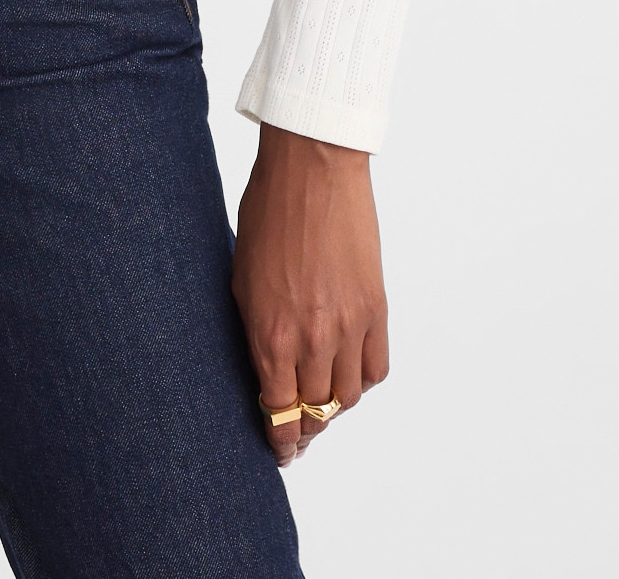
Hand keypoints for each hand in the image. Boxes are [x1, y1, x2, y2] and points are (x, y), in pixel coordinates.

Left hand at [231, 125, 388, 467]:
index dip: (280, 440)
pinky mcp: (377, 308)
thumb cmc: (268, 212)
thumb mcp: (241, 278)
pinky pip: (376, 369)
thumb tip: (264, 371)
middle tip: (297, 429)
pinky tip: (348, 373)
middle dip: (304, 427)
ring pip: (348, 397)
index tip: (279, 450)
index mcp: (272, 334)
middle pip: (315, 411)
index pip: (280, 413)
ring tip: (320, 402)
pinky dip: (362, 380)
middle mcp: (314, 339)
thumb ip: (255, 332)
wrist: (313, 169)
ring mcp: (350, 326)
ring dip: (332, 407)